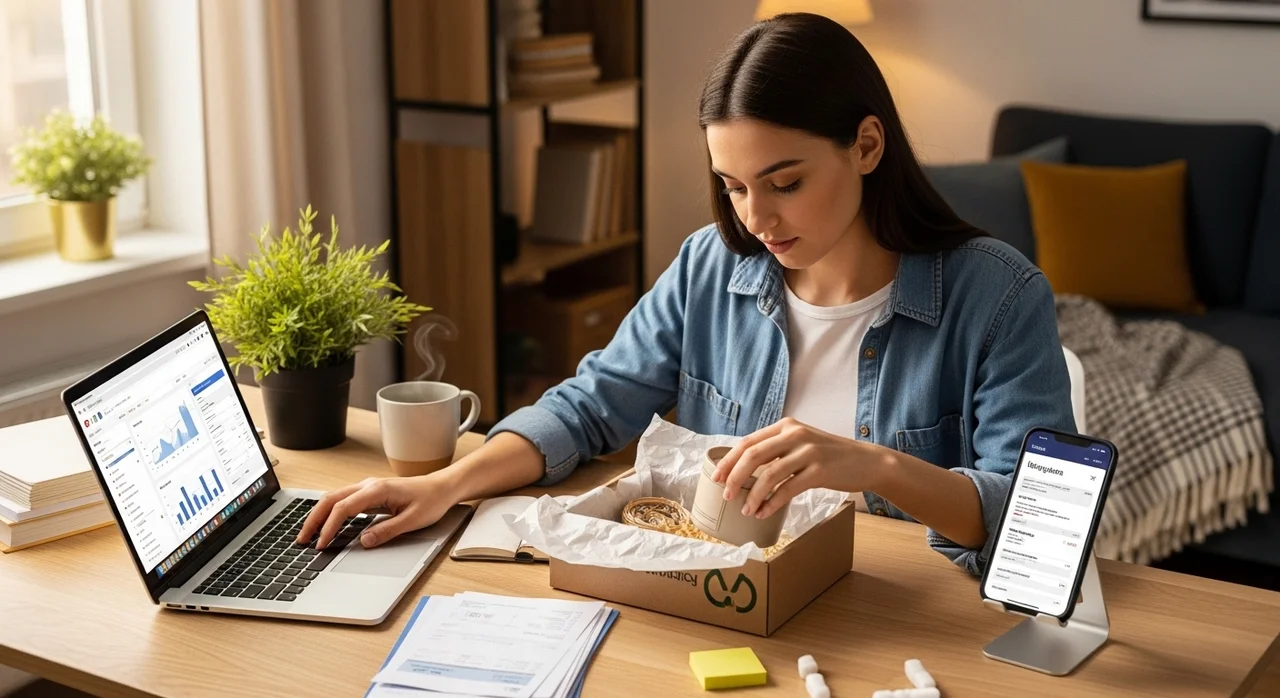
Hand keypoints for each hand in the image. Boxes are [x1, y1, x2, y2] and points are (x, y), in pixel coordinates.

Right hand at [296, 473, 458, 549]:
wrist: (443, 487)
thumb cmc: (431, 500)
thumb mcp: (413, 520)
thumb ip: (387, 531)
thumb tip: (363, 541)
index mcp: (377, 490)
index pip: (343, 508)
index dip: (328, 528)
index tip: (321, 544)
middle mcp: (368, 485)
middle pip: (331, 500)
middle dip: (313, 519)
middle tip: (301, 540)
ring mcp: (368, 487)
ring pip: (334, 498)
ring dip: (319, 515)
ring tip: (308, 534)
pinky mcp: (370, 492)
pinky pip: (344, 500)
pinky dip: (330, 512)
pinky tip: (326, 525)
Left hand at [712, 417, 888, 518]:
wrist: (866, 461)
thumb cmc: (829, 456)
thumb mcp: (801, 443)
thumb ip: (777, 449)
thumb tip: (743, 468)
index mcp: (786, 426)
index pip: (748, 442)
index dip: (729, 461)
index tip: (716, 477)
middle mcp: (795, 434)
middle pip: (753, 455)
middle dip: (734, 477)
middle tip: (726, 495)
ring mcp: (808, 451)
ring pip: (769, 474)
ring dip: (753, 495)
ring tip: (746, 510)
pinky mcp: (820, 470)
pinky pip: (788, 489)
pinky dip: (772, 502)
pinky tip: (764, 512)